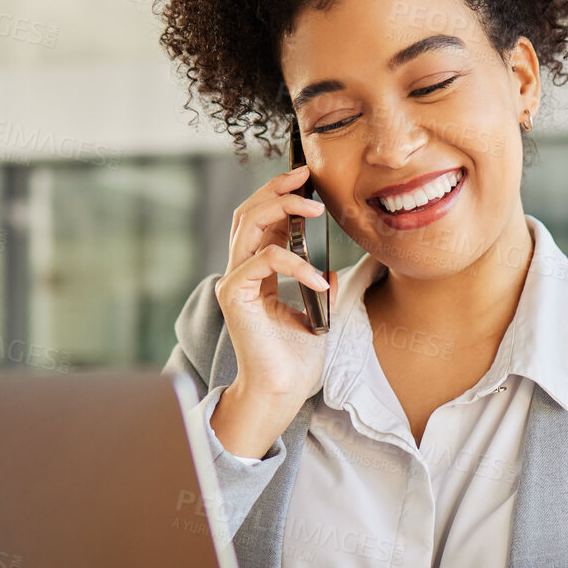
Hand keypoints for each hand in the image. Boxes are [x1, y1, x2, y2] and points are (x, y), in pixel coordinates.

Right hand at [210, 164, 331, 457]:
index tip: (307, 179)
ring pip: (249, 225)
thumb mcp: (317, 314)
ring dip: (282, 209)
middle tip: (305, 177)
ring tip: (315, 209)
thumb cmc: (295, 359)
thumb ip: (319, 287)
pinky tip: (319, 278)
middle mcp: (241, 272)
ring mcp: (234, 281)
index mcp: (258, 272)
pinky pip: (263, 261)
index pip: (262, 221)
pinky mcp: (235, 295)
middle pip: (248, 212)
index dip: (280, 195)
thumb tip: (333, 269)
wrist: (282, 390)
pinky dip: (295, 263)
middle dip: (277, 189)